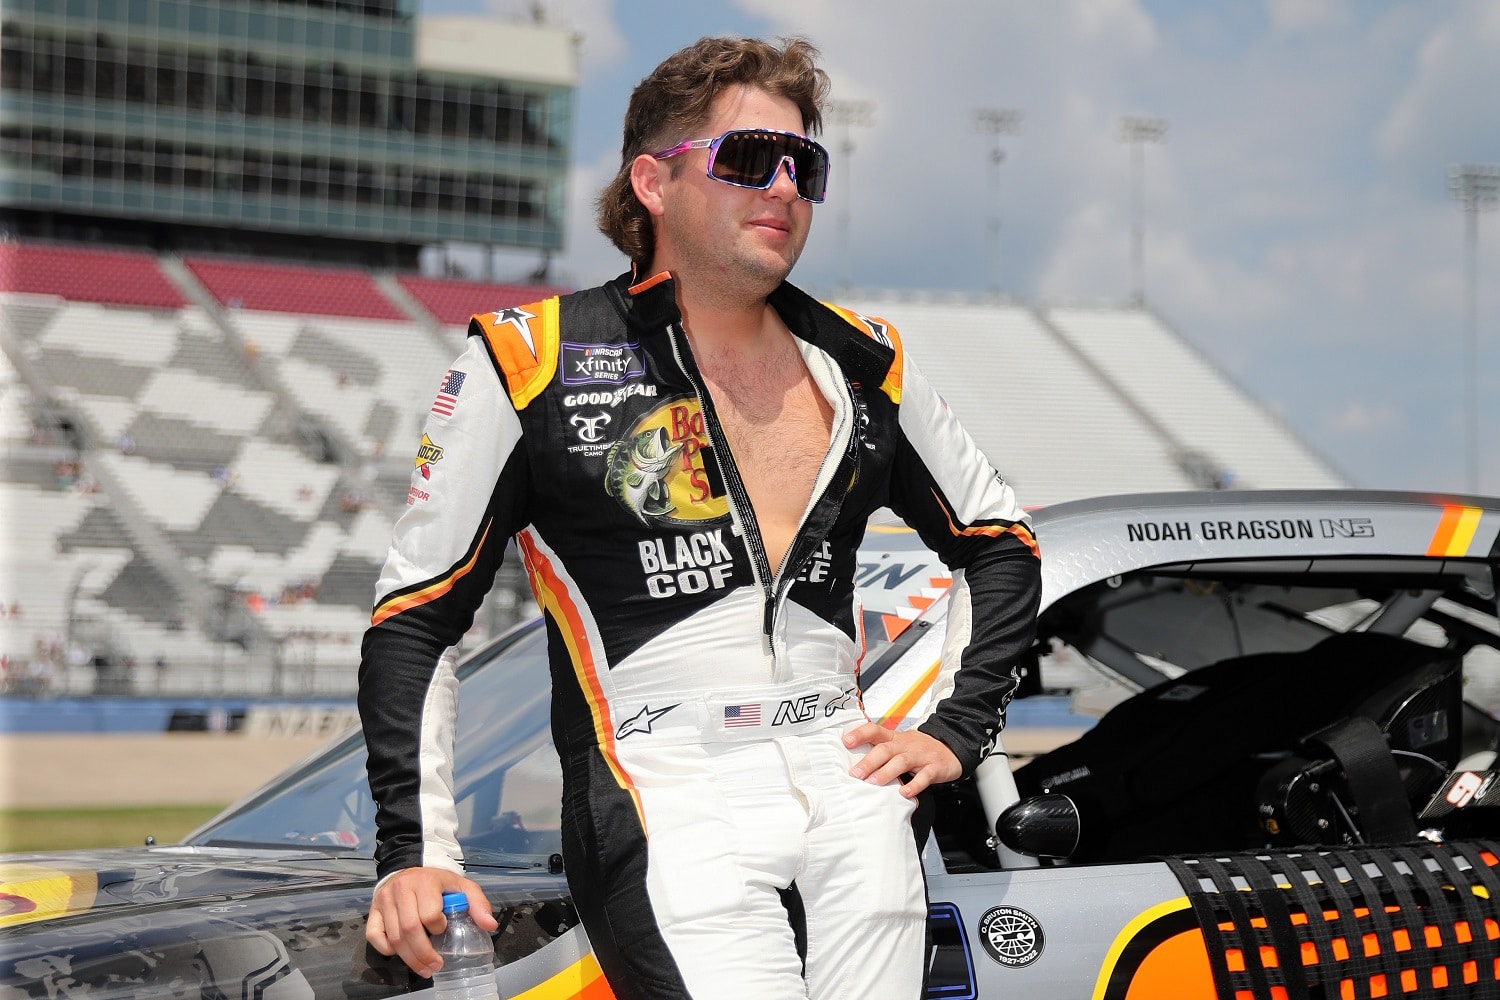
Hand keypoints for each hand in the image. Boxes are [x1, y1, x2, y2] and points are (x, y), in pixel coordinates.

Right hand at [366, 866, 497, 977]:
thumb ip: (477, 903)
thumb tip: (490, 925)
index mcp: (425, 882)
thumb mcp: (461, 886)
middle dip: (423, 954)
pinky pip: (375, 936)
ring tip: (424, 968)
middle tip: (435, 966)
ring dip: (409, 958)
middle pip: (409, 930)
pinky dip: (386, 949)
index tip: (444, 930)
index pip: (429, 913)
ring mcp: (384, 900)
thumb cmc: (437, 882)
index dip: (438, 927)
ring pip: (393, 937)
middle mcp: (401, 889)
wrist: (409, 869)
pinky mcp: (373, 910)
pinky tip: (400, 953)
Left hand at [843, 723, 960, 797]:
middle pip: (885, 749)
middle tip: (855, 773)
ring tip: (873, 783)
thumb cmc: (918, 749)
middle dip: (869, 761)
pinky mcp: (934, 767)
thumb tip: (853, 764)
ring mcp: (921, 756)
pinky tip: (905, 793)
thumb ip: (880, 751)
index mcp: (895, 738)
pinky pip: (924, 776)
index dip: (860, 734)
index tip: (845, 742)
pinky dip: (915, 785)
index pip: (875, 731)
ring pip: (902, 761)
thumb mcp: (899, 745)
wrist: (951, 747)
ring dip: (886, 772)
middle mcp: (906, 745)